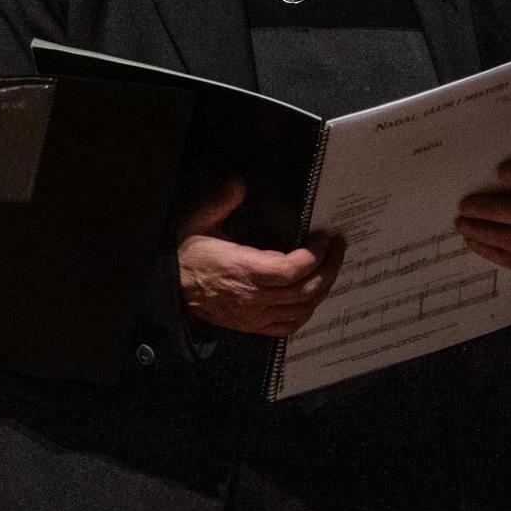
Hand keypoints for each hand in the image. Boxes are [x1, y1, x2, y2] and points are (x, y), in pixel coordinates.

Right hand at [176, 178, 343, 336]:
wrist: (173, 292)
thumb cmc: (189, 256)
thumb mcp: (198, 221)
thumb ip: (221, 201)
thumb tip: (239, 184)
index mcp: (243, 269)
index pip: (293, 269)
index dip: (315, 254)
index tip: (324, 237)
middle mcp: (254, 296)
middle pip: (306, 289)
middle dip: (329, 266)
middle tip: (337, 248)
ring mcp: (255, 315)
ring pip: (303, 308)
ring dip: (322, 288)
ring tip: (329, 266)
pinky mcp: (254, 327)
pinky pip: (290, 325)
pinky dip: (306, 311)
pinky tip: (311, 295)